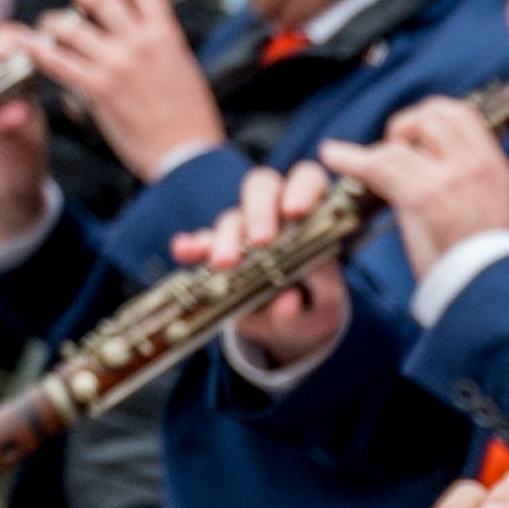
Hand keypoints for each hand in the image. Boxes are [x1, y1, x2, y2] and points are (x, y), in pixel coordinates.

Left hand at [31, 0, 224, 183]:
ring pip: (68, 24)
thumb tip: (142, 34)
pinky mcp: (96, 89)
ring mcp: (115, 64)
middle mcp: (138, 42)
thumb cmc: (192, 120)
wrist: (189, 157)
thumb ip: (162, 46)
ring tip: (52, 33)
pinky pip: (54, 59)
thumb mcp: (186, 69)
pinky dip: (34, 49)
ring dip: (54, 24)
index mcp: (166, 35)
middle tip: (80, 12)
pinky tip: (24, 45)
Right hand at [173, 159, 350, 367]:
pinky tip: (183, 250)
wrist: (290, 327)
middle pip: (263, 188)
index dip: (302, 189)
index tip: (294, 212)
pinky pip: (202, 242)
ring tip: (224, 265)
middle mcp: (277, 212)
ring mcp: (245, 229)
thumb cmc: (316, 304)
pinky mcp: (219, 252)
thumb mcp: (326, 304)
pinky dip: (192, 245)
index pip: (308, 180)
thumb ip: (316, 295)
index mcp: (314, 213)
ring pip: (233, 217)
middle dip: (259, 211)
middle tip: (260, 242)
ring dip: (226, 238)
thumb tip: (290, 301)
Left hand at [320, 95, 508, 282]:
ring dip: (380, 148)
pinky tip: (332, 156)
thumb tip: (446, 168)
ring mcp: (450, 179)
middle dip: (407, 126)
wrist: (492, 290)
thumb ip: (475, 183)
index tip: (418, 135)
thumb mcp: (499, 211)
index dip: (433, 116)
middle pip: (432, 115)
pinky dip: (350, 158)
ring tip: (361, 162)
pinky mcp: (424, 198)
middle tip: (395, 149)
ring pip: (403, 141)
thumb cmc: (490, 263)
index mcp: (495, 167)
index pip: (462, 115)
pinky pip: (379, 165)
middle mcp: (475, 165)